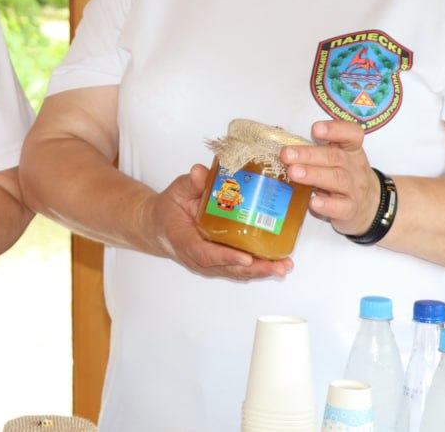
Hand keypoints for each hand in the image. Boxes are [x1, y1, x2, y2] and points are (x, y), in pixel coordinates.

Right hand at [142, 164, 290, 280]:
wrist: (160, 227)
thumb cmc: (169, 210)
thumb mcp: (176, 192)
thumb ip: (190, 183)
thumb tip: (201, 172)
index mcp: (184, 241)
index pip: (205, 253)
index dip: (226, 258)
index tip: (245, 258)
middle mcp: (198, 258)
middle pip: (228, 269)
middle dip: (255, 269)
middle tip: (278, 268)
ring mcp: (209, 263)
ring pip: (237, 272)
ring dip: (261, 271)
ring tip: (284, 267)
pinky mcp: (219, 262)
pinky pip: (239, 268)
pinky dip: (258, 268)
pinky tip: (277, 264)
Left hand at [280, 119, 378, 235]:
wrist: (371, 206)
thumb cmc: (345, 177)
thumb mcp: (338, 160)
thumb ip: (317, 152)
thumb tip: (284, 150)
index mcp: (351, 150)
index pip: (352, 134)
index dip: (335, 129)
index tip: (315, 129)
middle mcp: (354, 167)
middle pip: (335, 157)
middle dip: (309, 154)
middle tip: (287, 155)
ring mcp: (354, 189)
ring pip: (337, 179)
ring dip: (313, 175)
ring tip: (293, 173)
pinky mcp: (351, 210)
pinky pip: (341, 207)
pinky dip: (327, 204)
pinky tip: (312, 202)